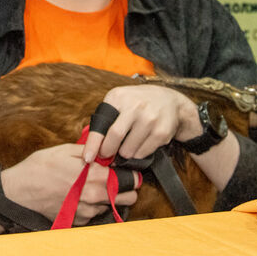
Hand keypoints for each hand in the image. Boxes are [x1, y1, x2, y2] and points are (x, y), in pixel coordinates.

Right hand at [0, 143, 140, 235]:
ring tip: (92, 187)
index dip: (130, 174)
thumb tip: (106, 152)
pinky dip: (93, 206)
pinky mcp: (79, 221)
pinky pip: (95, 214)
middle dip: (125, 188)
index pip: (128, 179)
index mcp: (95, 177)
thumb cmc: (40, 168)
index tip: (126, 170)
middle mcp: (95, 197)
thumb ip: (89, 152)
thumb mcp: (64, 150)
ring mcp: (88, 212)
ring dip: (108, 198)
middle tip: (115, 180)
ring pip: (112, 206)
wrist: (20, 192)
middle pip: (128, 197)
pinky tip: (80, 196)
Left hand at [81, 84, 198, 163]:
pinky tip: (139, 143)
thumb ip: (105, 118)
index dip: (93, 144)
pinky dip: (137, 154)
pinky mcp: (161, 132)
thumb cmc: (138, 102)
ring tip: (126, 146)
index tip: (87, 158)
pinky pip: (142, 153)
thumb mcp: (119, 100)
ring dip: (124, 153)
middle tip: (106, 155)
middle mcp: (135, 107)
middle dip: (108, 151)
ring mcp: (150, 119)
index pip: (101, 125)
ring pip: (129, 150)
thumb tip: (92, 145)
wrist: (169, 100)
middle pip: (115, 137)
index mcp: (119, 98)